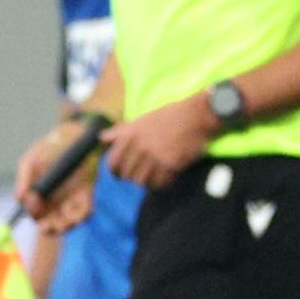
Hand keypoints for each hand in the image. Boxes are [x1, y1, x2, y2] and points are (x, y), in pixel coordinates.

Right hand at [15, 118, 97, 228]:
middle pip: (53, 224)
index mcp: (39, 196)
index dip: (37, 219)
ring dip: (67, 224)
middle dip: (52, 228)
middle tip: (53, 225)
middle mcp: (55, 201)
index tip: (38, 216)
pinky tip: (78, 206)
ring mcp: (71, 199)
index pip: (37, 216)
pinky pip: (85, 211)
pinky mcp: (87, 195)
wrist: (74, 135)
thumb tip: (18, 199)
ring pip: (69, 222)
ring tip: (66, 215)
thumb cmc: (49, 148)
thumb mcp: (31, 161)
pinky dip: (82, 214)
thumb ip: (24, 179)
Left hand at [102, 92, 216, 186]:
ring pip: (142, 181)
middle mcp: (140, 145)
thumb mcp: (142, 119)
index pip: (112, 162)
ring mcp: (155, 155)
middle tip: (142, 176)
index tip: (120, 175)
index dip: (115, 172)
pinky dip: (162, 183)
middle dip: (133, 178)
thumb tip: (102, 138)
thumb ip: (121, 131)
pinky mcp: (170, 163)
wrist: (197, 115)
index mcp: (130, 134)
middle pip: (127, 175)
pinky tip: (167, 177)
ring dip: (148, 182)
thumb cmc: (170, 116)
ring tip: (154, 177)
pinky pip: (160, 182)